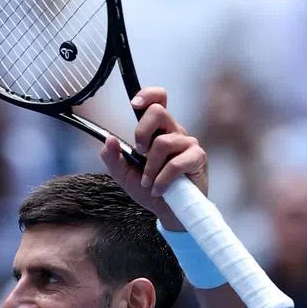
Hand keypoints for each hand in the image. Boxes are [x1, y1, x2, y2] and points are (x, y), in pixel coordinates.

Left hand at [99, 87, 207, 230]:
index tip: (134, 104)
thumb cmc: (150, 189)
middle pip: (158, 111)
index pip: (158, 101)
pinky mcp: (198, 158)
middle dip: (142, 131)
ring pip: (163, 142)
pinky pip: (175, 164)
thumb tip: (109, 139)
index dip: (148, 95)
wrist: (169, 212)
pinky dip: (162, 179)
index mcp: (157, 131)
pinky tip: (158, 189)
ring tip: (148, 183)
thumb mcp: (124, 175)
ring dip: (150, 167)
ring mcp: (187, 144)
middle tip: (138, 151)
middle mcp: (174, 132)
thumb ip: (113, 157)